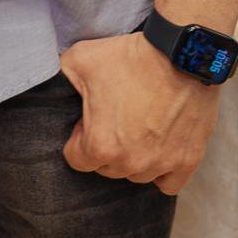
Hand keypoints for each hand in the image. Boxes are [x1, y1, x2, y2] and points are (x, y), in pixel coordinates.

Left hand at [60, 33, 220, 194]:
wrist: (180, 53)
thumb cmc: (130, 57)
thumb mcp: (79, 59)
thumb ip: (59, 78)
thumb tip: (50, 88)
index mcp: (100, 145)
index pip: (76, 159)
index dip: (79, 137)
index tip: (89, 119)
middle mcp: (131, 162)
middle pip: (106, 169)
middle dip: (105, 147)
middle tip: (114, 118)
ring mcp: (162, 164)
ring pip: (136, 175)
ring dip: (133, 157)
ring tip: (137, 126)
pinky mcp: (188, 160)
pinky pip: (169, 184)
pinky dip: (162, 172)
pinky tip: (158, 150)